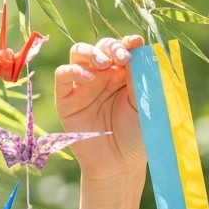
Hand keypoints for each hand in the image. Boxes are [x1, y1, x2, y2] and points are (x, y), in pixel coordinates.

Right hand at [55, 35, 146, 184]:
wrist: (119, 165)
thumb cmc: (137, 137)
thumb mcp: (144, 104)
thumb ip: (139, 78)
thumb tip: (137, 49)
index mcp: (125, 75)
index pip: (123, 49)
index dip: (127, 43)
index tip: (135, 43)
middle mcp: (103, 76)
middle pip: (101, 47)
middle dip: (110, 47)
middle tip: (121, 57)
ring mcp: (84, 85)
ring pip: (79, 53)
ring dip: (91, 52)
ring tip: (104, 64)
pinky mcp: (66, 98)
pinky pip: (64, 74)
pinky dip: (74, 70)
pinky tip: (89, 78)